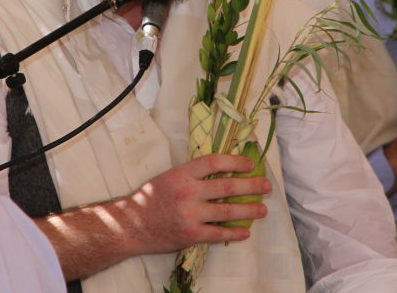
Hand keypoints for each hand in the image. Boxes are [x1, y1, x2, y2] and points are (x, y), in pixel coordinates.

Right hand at [37, 153, 271, 281]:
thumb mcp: (168, 177)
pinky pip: (219, 234)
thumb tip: (223, 172)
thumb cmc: (150, 199)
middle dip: (251, 186)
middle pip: (228, 187)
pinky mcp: (191, 235)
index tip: (250, 164)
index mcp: (182, 173)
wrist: (130, 225)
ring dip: (249, 210)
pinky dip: (234, 233)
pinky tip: (245, 232)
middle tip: (266, 186)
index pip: (214, 162)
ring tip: (262, 209)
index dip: (235, 161)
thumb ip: (192, 175)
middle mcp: (188, 192)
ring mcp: (190, 215)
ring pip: (228, 211)